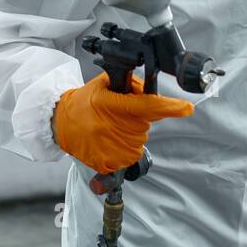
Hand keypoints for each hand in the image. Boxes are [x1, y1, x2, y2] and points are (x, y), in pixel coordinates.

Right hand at [53, 73, 192, 174]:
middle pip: (145, 124)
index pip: (146, 106)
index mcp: (112, 105)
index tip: (186, 108)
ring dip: (130, 134)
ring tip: (109, 127)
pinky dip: (123, 149)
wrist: (60, 124)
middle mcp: (112, 127)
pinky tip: (108, 140)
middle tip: (118, 113)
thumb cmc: (84, 102)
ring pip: (139, 141)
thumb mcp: (104, 84)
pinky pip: (129, 157)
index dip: (169, 107)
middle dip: (138, 118)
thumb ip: (129, 85)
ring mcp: (110, 147)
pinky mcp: (108, 163)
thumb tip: (150, 91)